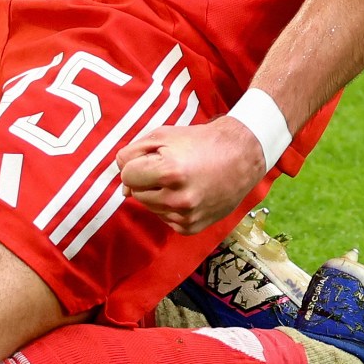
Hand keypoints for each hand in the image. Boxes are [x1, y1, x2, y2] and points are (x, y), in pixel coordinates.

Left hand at [116, 119, 266, 234]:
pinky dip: (169, 207)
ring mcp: (186, 215)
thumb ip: (132, 154)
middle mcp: (178, 198)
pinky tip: (186, 192)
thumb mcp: (162, 135)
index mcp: (169, 172)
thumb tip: (123, 183)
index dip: (136, 164)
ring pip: (149, 207)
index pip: (127, 175)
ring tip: (180, 179)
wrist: (240, 156)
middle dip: (146, 180)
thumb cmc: (200, 142)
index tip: (151, 159)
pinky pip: (164, 218)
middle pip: (136, 193)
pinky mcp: (191, 227)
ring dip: (157, 194)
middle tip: (169, 167)